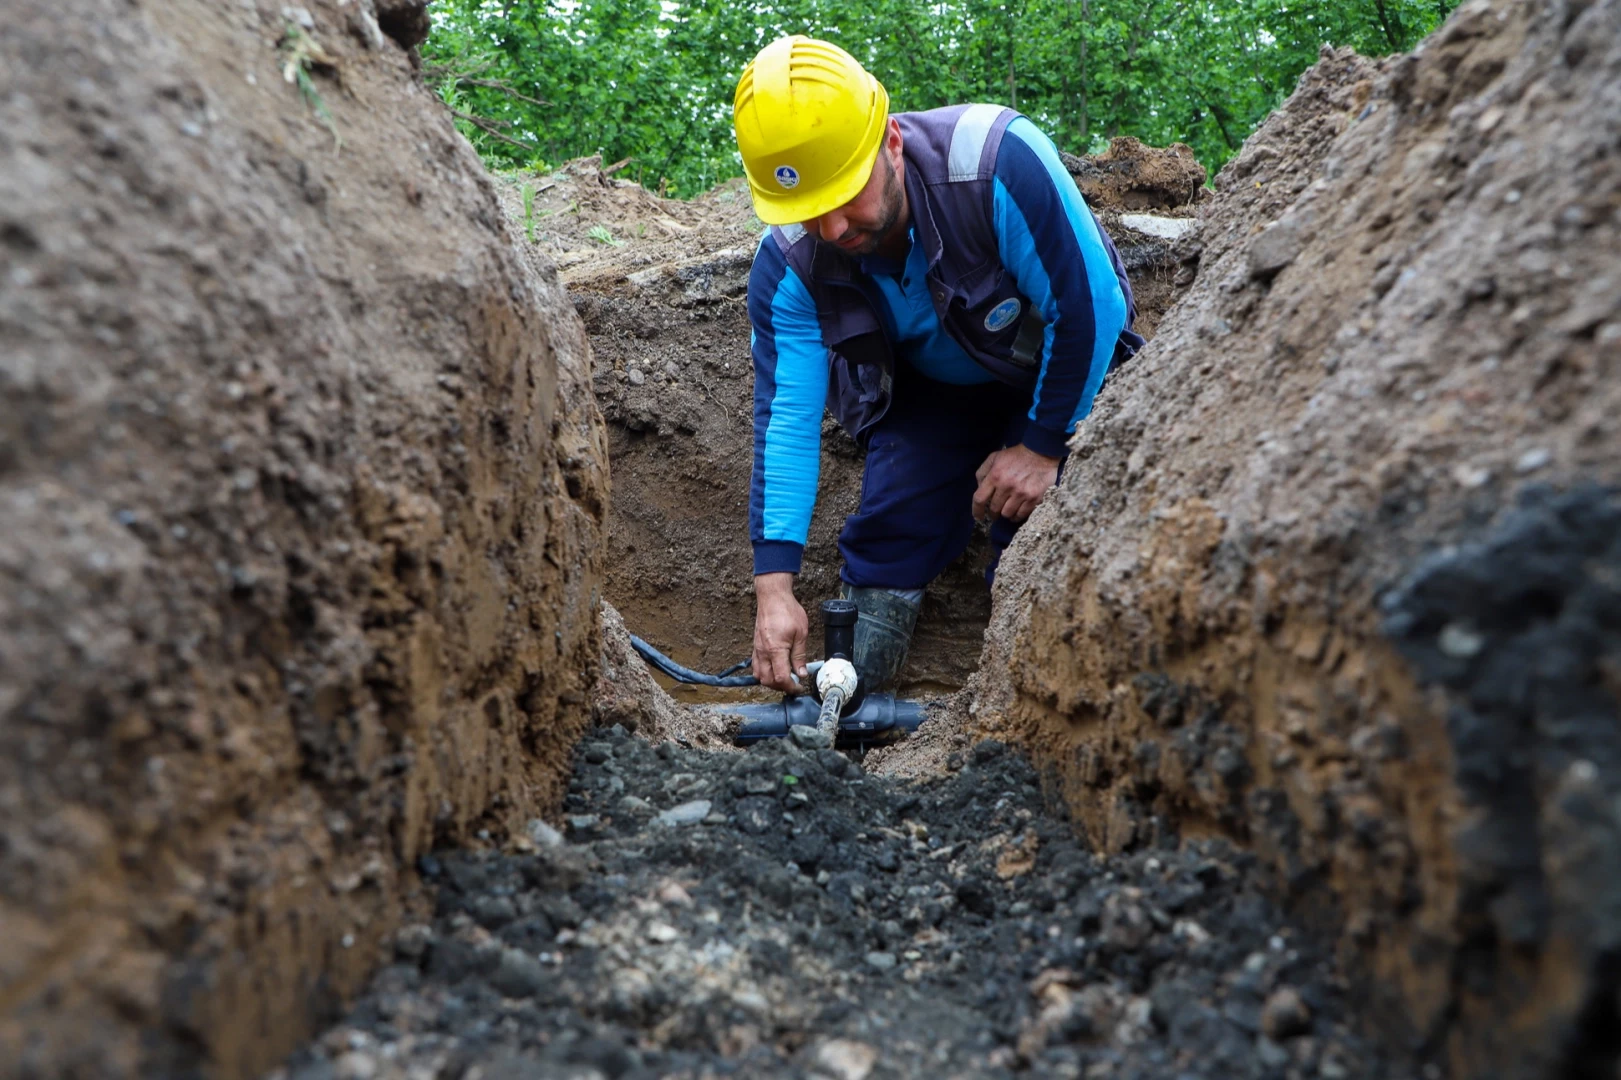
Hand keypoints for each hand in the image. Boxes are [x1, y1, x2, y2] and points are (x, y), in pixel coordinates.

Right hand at [752, 573, 808, 692]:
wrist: (772, 597)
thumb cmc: (787, 611)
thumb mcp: (800, 633)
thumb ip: (800, 655)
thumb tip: (801, 673)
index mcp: (775, 650)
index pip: (781, 678)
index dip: (791, 687)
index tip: (799, 687)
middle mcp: (763, 652)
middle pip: (767, 681)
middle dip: (781, 687)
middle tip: (793, 684)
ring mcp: (757, 649)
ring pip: (759, 676)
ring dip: (771, 681)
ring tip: (784, 678)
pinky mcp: (755, 646)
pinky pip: (756, 666)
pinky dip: (764, 673)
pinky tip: (774, 669)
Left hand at [972, 444, 1059, 522]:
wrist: (1040, 452)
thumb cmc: (1015, 455)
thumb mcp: (994, 457)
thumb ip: (983, 472)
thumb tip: (979, 488)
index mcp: (995, 476)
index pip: (980, 499)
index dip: (977, 510)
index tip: (978, 516)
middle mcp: (1006, 486)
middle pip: (994, 509)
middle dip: (992, 512)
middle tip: (995, 512)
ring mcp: (1021, 493)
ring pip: (1007, 514)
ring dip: (1005, 514)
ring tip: (1007, 511)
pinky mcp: (1033, 498)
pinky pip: (1021, 515)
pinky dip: (1017, 516)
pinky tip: (1016, 513)